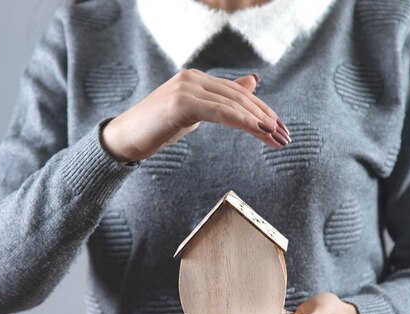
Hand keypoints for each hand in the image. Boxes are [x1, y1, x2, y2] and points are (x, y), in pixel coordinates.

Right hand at [100, 69, 291, 162]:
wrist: (124, 139)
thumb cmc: (157, 129)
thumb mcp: (195, 114)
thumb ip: (221, 100)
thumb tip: (252, 83)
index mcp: (197, 79)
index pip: (238, 93)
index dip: (262, 110)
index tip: (280, 128)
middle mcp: (193, 78)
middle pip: (239, 97)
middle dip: (266, 118)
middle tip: (285, 136)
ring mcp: (186, 87)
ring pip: (233, 104)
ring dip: (259, 122)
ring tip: (277, 137)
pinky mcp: (181, 102)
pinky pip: (219, 111)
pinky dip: (242, 121)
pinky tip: (258, 130)